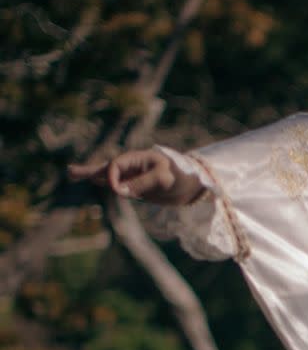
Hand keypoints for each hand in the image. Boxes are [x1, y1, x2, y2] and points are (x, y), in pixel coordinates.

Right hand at [68, 149, 204, 204]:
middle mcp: (133, 166)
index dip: (113, 178)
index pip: (116, 166)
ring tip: (72, 174)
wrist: (194, 183)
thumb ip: (142, 183)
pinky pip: (119, 184)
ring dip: (94, 176)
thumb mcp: (164, 178)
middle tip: (70, 172)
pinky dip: (107, 183)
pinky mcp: (137, 186)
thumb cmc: (181, 175)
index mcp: (139, 158)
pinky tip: (97, 182)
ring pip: (110, 176)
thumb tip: (121, 190)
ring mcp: (134, 176)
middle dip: (91, 170)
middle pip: (108, 167)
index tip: (119, 191)